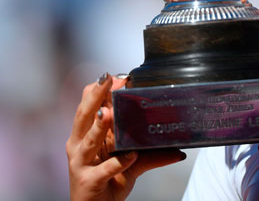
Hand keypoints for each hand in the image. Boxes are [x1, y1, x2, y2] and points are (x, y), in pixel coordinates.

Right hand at [66, 73, 185, 200]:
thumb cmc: (107, 182)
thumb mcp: (130, 163)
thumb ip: (153, 154)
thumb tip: (180, 149)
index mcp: (84, 135)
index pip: (86, 106)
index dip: (97, 89)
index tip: (114, 76)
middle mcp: (78, 146)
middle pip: (83, 115)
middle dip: (95, 96)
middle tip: (108, 80)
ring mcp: (81, 164)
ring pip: (88, 141)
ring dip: (99, 126)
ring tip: (109, 114)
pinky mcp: (88, 181)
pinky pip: (103, 170)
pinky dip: (117, 162)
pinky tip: (131, 155)